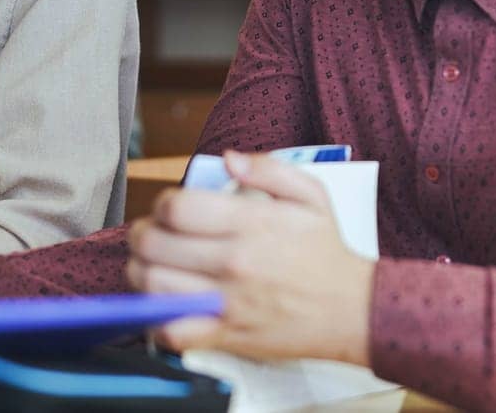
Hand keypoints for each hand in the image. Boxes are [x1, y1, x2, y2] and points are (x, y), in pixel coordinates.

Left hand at [126, 151, 375, 366]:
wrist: (354, 309)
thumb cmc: (327, 252)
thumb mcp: (310, 195)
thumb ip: (268, 168)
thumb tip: (229, 159)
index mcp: (250, 224)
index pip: (176, 208)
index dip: (162, 205)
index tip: (170, 210)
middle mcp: (233, 262)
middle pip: (153, 246)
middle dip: (142, 236)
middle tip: (151, 235)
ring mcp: (226, 302)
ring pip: (153, 287)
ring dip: (141, 273)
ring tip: (152, 266)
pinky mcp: (226, 335)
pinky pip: (172, 331)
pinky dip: (157, 320)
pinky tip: (164, 306)